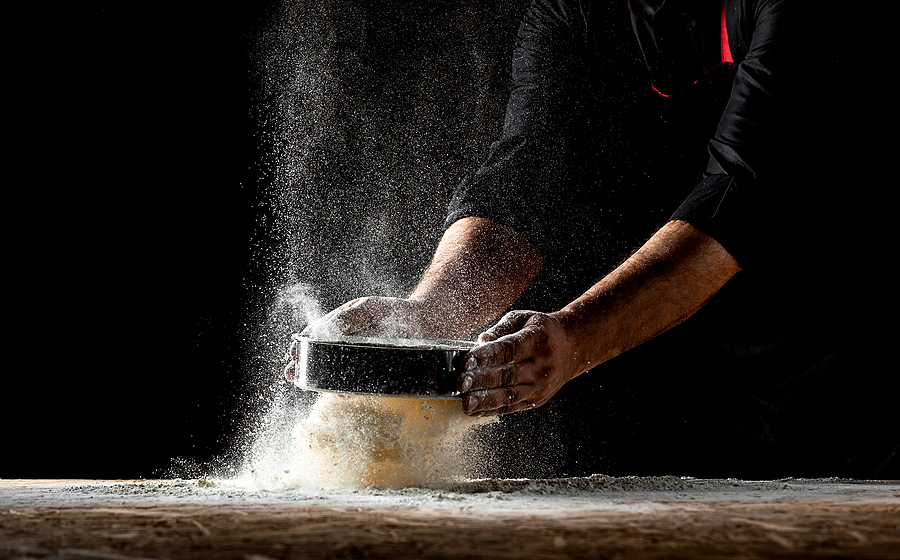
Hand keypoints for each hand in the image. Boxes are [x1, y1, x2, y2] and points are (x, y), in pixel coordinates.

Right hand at [284, 297, 431, 381]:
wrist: (429, 324)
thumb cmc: (396, 312)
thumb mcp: (369, 309)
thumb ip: (348, 318)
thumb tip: (327, 332)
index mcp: (340, 327)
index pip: (313, 337)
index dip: (300, 347)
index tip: (291, 355)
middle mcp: (347, 346)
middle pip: (318, 358)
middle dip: (303, 367)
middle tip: (292, 374)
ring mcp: (360, 361)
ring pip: (336, 374)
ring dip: (324, 382)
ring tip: (319, 386)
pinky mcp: (376, 374)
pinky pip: (358, 384)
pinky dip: (348, 389)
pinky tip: (344, 393)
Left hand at [456, 310, 581, 415]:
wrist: (572, 348)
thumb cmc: (542, 331)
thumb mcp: (524, 318)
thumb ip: (501, 328)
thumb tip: (482, 341)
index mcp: (537, 341)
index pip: (508, 350)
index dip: (486, 356)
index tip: (466, 360)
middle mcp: (541, 366)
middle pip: (507, 375)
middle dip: (480, 380)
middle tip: (459, 383)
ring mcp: (540, 386)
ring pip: (509, 395)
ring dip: (485, 400)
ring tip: (465, 403)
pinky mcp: (536, 400)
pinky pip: (512, 407)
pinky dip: (492, 409)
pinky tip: (476, 410)